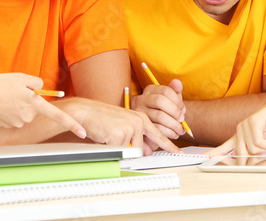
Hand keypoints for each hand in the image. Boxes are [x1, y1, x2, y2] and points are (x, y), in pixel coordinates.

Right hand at [0, 73, 86, 138]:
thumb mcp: (19, 76)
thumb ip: (35, 82)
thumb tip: (40, 88)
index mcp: (34, 103)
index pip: (57, 115)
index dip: (72, 124)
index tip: (83, 133)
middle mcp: (28, 116)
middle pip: (35, 108)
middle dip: (28, 100)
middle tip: (13, 90)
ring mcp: (18, 123)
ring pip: (24, 112)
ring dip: (17, 104)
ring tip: (4, 96)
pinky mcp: (8, 126)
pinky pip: (14, 116)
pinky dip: (8, 110)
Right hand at [59, 97, 181, 155]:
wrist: (86, 112)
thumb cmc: (103, 119)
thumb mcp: (124, 126)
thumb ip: (137, 137)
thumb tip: (146, 152)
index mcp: (141, 118)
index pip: (159, 135)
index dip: (169, 146)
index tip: (179, 153)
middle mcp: (139, 121)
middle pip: (141, 149)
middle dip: (128, 150)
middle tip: (115, 138)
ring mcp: (131, 127)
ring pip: (130, 151)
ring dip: (118, 148)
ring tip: (109, 135)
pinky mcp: (121, 134)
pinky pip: (119, 151)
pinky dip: (111, 147)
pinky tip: (105, 135)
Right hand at [131, 80, 186, 139]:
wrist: (155, 127)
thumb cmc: (165, 111)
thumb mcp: (171, 100)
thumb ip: (175, 91)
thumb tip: (178, 82)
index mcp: (150, 90)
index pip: (166, 91)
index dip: (178, 101)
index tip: (183, 110)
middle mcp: (141, 99)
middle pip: (160, 101)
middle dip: (175, 111)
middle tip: (182, 119)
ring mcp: (139, 112)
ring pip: (159, 115)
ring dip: (174, 124)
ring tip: (180, 130)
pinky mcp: (141, 125)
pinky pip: (157, 128)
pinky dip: (169, 132)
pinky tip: (174, 134)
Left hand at [211, 94, 265, 156]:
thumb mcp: (260, 142)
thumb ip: (251, 150)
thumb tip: (244, 160)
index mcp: (238, 135)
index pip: (224, 147)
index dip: (213, 153)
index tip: (202, 157)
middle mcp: (239, 129)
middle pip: (242, 152)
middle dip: (255, 154)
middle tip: (265, 147)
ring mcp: (245, 125)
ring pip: (252, 148)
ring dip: (264, 147)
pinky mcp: (253, 121)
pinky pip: (258, 141)